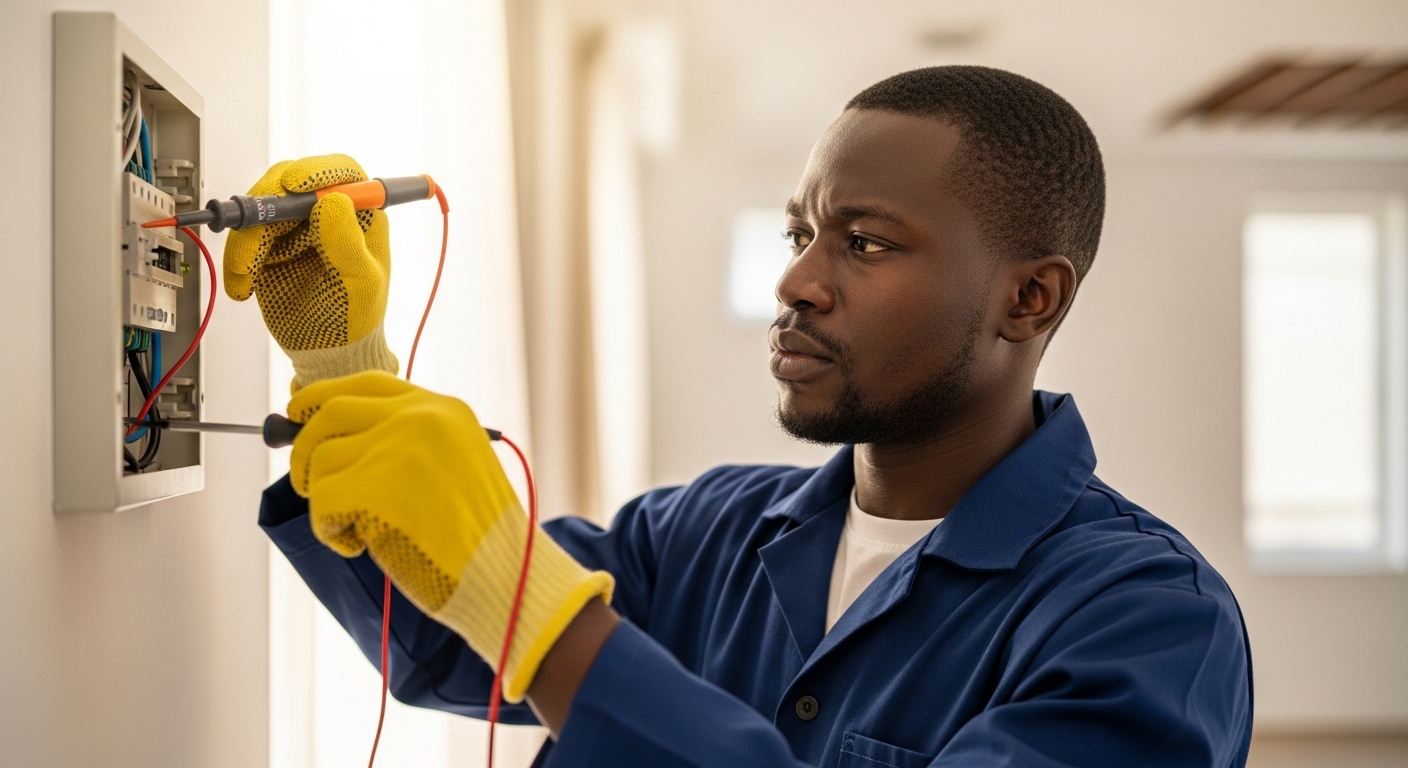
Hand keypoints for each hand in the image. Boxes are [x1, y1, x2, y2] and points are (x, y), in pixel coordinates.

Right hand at [224, 154, 397, 389]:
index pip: (339, 172)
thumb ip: (347, 244)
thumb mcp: (360, 284)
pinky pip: (243, 237)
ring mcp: (294, 227)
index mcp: (360, 214)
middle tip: (252, 231)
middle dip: (265, 205)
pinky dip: (236, 260)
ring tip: (245, 275)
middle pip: (288, 182)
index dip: (314, 172)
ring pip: (259, 210)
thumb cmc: (356, 318)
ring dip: (245, 240)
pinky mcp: (268, 245)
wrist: (327, 353)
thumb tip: (333, 201)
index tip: (293, 185)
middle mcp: (325, 213)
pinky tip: (244, 287)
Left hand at [288, 371, 614, 701]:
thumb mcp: (452, 464)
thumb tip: (317, 433)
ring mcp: (397, 449)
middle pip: (330, 412)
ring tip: (357, 529)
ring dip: (323, 499)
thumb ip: (401, 440)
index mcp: (443, 409)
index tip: (300, 414)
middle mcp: (420, 418)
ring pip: (320, 460)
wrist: (505, 575)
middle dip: (303, 447)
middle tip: (304, 482)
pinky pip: (321, 502)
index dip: (323, 397)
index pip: (367, 383)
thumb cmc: (476, 536)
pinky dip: (329, 531)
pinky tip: (359, 546)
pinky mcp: (375, 488)